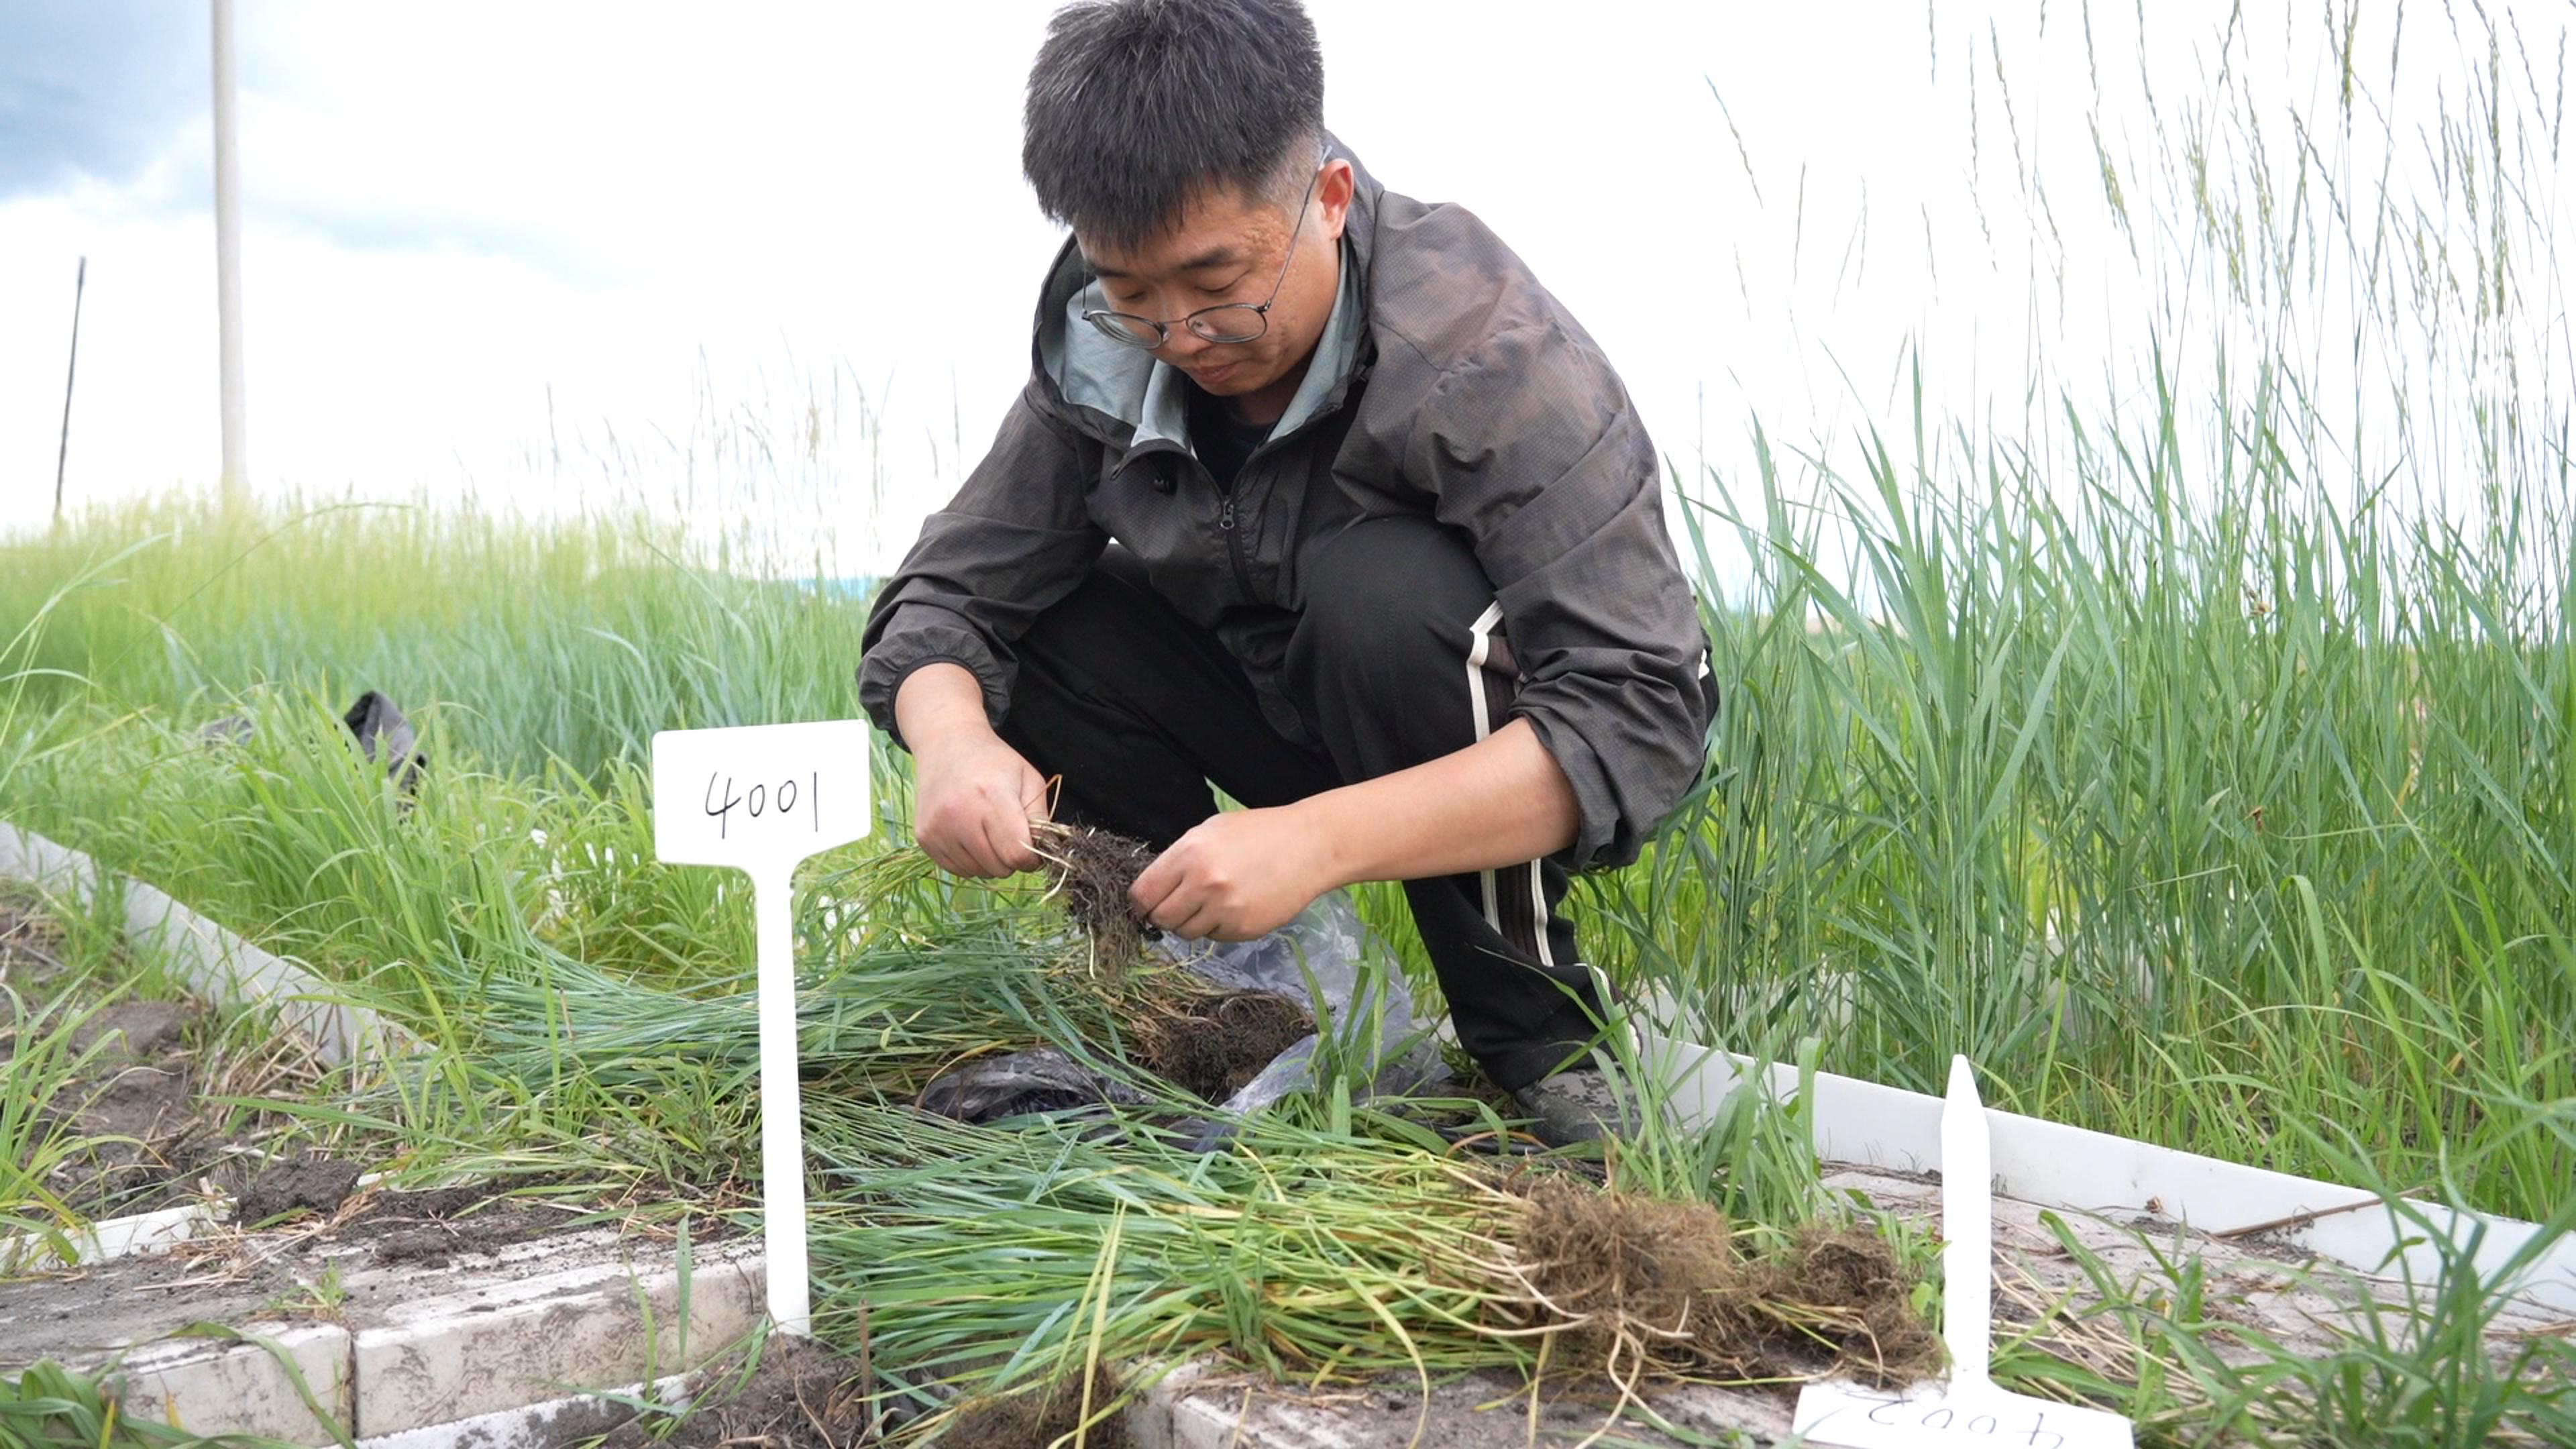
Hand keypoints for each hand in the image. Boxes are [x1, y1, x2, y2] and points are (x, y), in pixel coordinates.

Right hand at [912, 732, 1047, 878]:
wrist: (946, 744)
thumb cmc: (994, 761)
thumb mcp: (1029, 778)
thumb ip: (1041, 818)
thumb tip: (1043, 853)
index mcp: (992, 797)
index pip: (1017, 854)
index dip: (1031, 858)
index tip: (1032, 850)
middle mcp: (961, 815)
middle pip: (999, 867)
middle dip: (1011, 859)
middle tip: (1009, 836)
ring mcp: (939, 828)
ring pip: (978, 872)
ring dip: (989, 861)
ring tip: (987, 831)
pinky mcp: (924, 837)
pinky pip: (956, 869)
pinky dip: (969, 860)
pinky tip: (970, 835)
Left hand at [1129, 805, 1340, 940]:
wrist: (1309, 846)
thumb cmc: (1258, 833)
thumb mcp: (1211, 831)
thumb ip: (1179, 858)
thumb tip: (1152, 890)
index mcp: (1190, 853)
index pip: (1143, 893)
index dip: (1139, 903)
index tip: (1144, 905)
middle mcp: (1204, 883)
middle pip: (1161, 918)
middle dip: (1164, 915)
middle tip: (1178, 905)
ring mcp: (1225, 909)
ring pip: (1186, 933)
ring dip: (1192, 922)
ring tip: (1213, 901)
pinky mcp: (1244, 928)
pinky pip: (1215, 937)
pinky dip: (1219, 926)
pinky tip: (1237, 905)